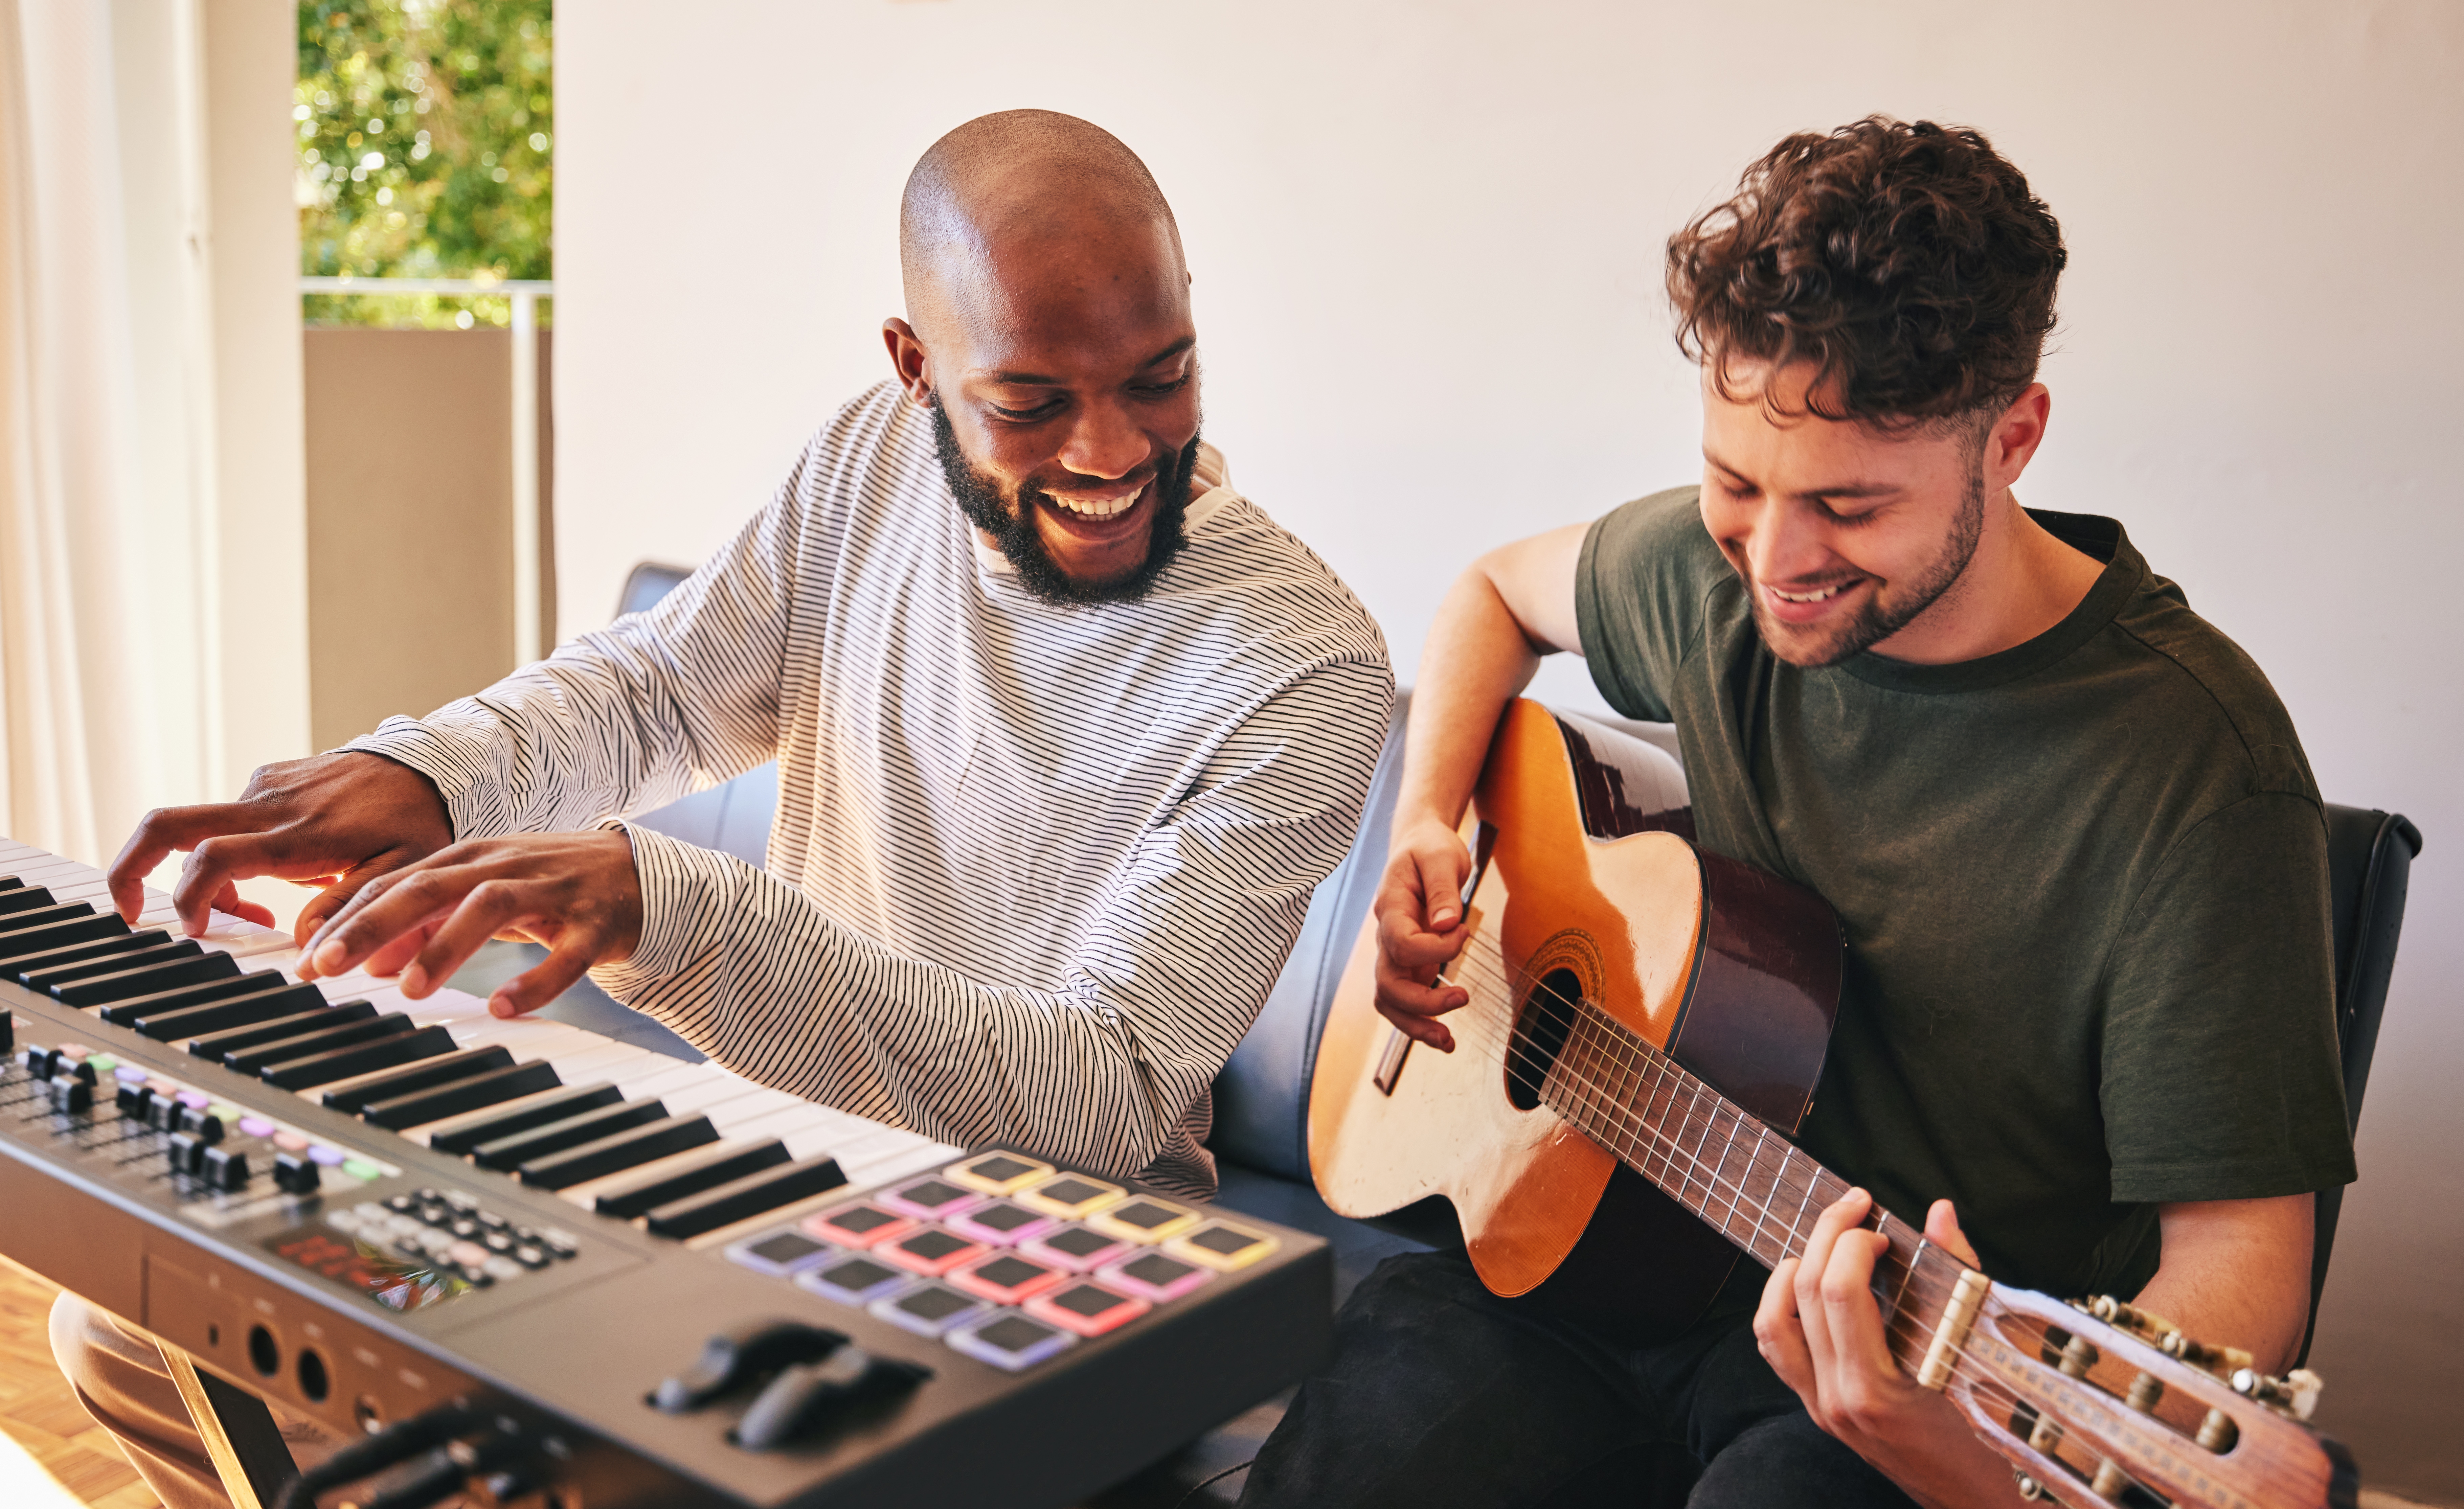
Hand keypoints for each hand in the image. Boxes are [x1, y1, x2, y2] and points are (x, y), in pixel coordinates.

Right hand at [108, 753, 453, 938]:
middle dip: (130, 869)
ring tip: (254, 912)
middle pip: (166, 825)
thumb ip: (349, 910)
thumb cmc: (417, 825)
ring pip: (197, 834)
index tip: (198, 932)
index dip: (190, 898)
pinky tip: (275, 879)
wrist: (433, 767)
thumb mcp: (399, 876)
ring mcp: (264, 787)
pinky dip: (230, 856)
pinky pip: (228, 823)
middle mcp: (268, 805)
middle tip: (130, 914)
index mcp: (296, 834)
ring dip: (204, 878)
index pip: (213, 858)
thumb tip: (302, 948)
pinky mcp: (268, 778)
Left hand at [296, 830, 643, 1018]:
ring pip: (490, 907)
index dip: (345, 918)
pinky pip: (566, 953)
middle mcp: (504, 866)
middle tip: (326, 964)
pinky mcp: (594, 922)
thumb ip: (427, 924)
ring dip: (445, 946)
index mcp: (469, 858)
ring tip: (411, 989)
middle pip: (427, 886)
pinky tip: (505, 1007)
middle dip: (371, 925)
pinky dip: (535, 980)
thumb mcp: (481, 898)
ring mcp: (551, 890)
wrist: (638, 873)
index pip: (394, 881)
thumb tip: (371, 961)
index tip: (302, 959)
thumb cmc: (548, 887)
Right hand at [1371, 815, 1473, 1050]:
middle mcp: (1386, 935)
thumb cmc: (1430, 849)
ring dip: (1416, 1025)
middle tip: (1462, 997)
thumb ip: (1442, 889)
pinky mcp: (1410, 964)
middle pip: (1388, 983)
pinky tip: (1445, 1036)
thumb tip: (1447, 924)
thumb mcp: (1441, 856)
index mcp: (1391, 907)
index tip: (1464, 932)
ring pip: (1390, 1001)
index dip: (1435, 948)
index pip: (1401, 942)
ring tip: (1447, 1041)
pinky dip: (1421, 1022)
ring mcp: (1396, 953)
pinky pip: (1405, 1000)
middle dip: (1422, 1002)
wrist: (1419, 847)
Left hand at [1755, 1190, 2016, 1507]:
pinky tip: (1812, 1286)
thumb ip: (1959, 1280)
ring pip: (1773, 1322)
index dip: (1854, 1242)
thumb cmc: (1994, 1441)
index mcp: (1875, 1389)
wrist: (1977, 1504)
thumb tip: (1941, 1213)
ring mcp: (1822, 1408)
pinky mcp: (1819, 1411)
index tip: (1884, 1227)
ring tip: (1829, 1242)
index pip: (1839, 1292)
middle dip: (1827, 1235)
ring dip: (1794, 1269)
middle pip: (1804, 1293)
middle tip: (1857, 1207)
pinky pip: (1778, 1350)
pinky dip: (1784, 1308)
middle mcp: (1836, 1399)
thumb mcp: (1982, 1359)